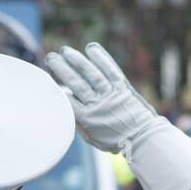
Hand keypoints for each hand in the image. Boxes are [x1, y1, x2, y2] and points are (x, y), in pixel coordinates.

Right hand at [44, 43, 158, 153]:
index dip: (57, 87)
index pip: (68, 100)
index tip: (48, 77)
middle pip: (76, 84)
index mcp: (88, 119)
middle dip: (62, 69)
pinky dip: (101, 58)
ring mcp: (111, 94)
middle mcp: (98, 104)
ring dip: (78, 61)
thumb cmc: (116, 141)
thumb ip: (79, 125)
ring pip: (92, 74)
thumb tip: (67, 110)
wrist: (142, 137)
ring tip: (66, 51)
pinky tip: (91, 48)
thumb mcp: (93, 139)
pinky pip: (110, 70)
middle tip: (51, 58)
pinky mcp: (122, 88)